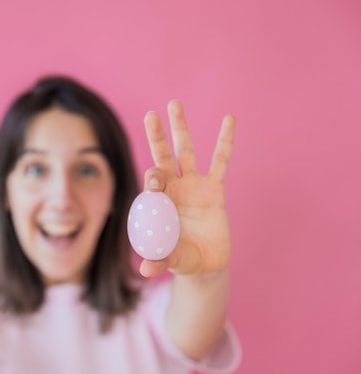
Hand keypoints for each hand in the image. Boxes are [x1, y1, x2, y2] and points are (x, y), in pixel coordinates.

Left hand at [139, 100, 235, 276]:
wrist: (205, 263)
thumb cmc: (182, 259)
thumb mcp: (172, 260)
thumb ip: (160, 260)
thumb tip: (145, 269)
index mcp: (158, 203)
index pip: (151, 184)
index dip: (152, 179)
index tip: (155, 181)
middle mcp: (173, 189)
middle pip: (163, 157)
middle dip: (156, 137)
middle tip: (150, 115)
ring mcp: (193, 185)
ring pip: (186, 152)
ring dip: (180, 129)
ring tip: (174, 104)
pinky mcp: (215, 189)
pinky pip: (221, 161)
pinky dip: (225, 141)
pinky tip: (229, 119)